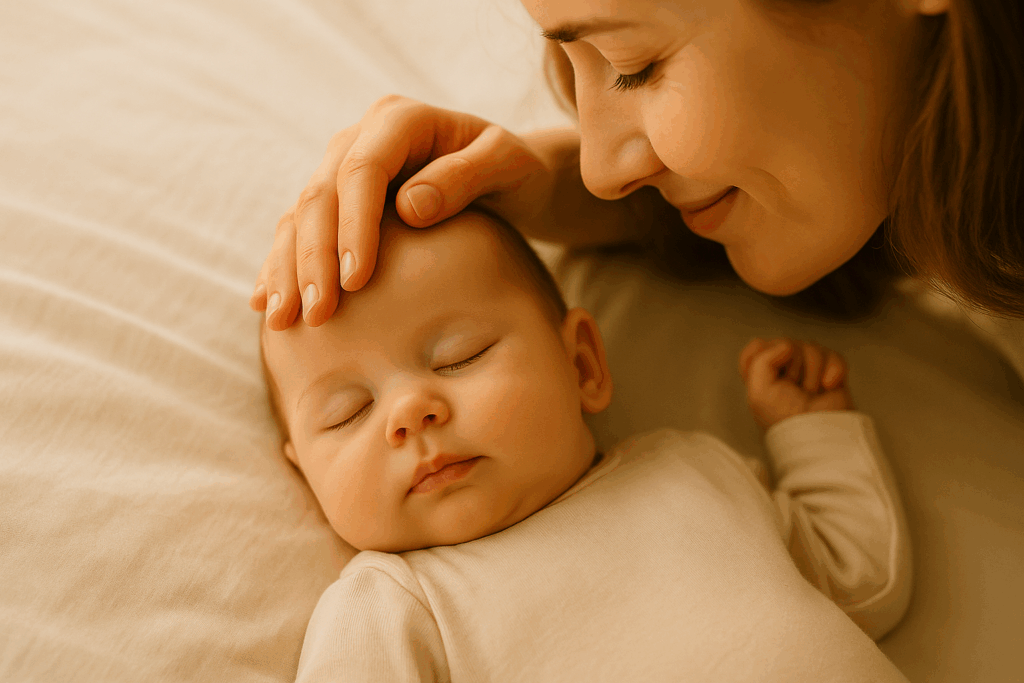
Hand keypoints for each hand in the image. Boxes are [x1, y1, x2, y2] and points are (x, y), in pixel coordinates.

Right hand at [250, 95, 552, 329]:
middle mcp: (361, 138)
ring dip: (287, 267)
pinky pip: (300, 231)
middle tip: (317, 314)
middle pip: (321, 195)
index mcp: (400, 120)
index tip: (357, 281)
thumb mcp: (510, 165)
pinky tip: (267, 304)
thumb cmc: (515, 171)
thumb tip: (409, 207)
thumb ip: (466, 176)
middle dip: (313, 258)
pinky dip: (282, 266)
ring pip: (300, 215)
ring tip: (284, 319)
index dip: (353, 227)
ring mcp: (343, 168)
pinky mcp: (338, 200)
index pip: (363, 172)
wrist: (508, 177)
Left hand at [738, 337, 853, 429]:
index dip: (765, 358)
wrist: (821, 432)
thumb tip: (786, 345)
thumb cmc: (787, 419)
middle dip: (792, 367)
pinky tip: (828, 386)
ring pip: (810, 347)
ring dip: (812, 373)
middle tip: (793, 390)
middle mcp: (783, 369)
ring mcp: (808, 369)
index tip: (770, 378)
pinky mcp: (830, 371)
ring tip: (811, 393)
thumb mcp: (758, 393)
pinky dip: (833, 369)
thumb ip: (760, 360)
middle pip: (786, 343)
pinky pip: (832, 355)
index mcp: (761, 374)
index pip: (758, 346)